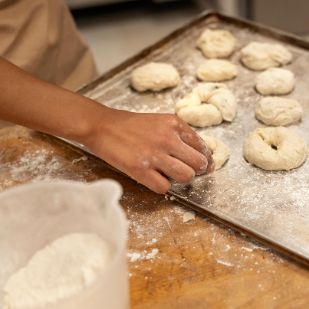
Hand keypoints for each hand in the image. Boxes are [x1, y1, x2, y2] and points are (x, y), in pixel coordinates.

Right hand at [83, 109, 213, 193]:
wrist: (101, 125)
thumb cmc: (131, 125)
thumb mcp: (160, 122)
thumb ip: (179, 136)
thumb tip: (201, 156)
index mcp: (174, 124)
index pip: (203, 146)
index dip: (206, 159)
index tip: (206, 166)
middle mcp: (167, 138)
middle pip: (198, 164)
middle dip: (195, 170)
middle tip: (185, 170)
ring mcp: (154, 154)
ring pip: (186, 177)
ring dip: (180, 179)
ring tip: (168, 173)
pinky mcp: (140, 169)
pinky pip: (164, 187)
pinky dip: (162, 186)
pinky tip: (154, 177)